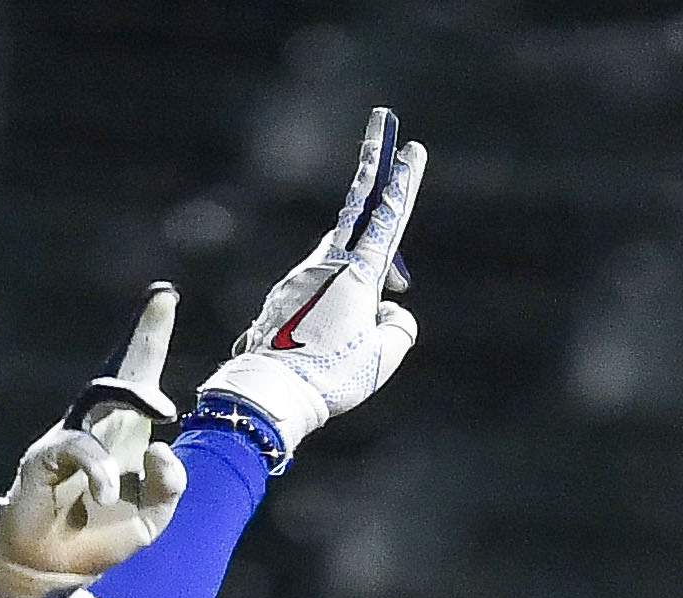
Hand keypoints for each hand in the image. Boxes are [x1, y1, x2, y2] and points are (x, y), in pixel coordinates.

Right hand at [0, 286, 191, 597]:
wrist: (50, 572)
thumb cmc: (98, 537)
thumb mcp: (152, 518)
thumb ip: (169, 485)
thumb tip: (163, 446)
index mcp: (123, 435)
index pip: (139, 380)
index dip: (150, 338)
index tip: (165, 296)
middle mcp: (95, 427)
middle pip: (119, 371)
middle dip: (144, 335)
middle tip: (163, 302)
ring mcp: (68, 438)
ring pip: (101, 398)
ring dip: (133, 396)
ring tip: (160, 407)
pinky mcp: (44, 459)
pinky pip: (77, 448)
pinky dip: (98, 469)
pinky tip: (106, 492)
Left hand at [201, 105, 426, 460]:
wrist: (270, 393)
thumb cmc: (331, 377)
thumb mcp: (384, 356)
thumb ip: (399, 326)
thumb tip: (389, 311)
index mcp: (357, 275)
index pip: (386, 218)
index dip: (403, 183)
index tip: (412, 149)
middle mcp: (326, 265)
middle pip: (356, 207)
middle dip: (374, 163)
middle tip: (382, 120)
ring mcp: (300, 277)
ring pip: (339, 257)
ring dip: (359, 273)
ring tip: (358, 325)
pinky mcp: (284, 296)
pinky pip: (319, 289)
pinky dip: (335, 301)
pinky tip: (327, 346)